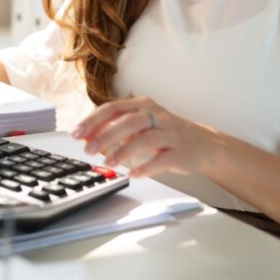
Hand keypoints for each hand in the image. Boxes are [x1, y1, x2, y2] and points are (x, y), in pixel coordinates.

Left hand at [71, 96, 218, 177]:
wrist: (202, 143)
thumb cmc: (164, 133)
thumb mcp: (139, 125)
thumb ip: (115, 129)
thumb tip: (87, 138)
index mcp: (142, 105)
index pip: (113, 108)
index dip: (93, 120)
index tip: (77, 133)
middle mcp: (157, 115)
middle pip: (129, 120)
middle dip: (106, 135)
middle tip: (88, 149)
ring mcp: (170, 133)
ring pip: (146, 138)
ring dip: (124, 151)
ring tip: (108, 162)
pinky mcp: (181, 151)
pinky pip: (162, 158)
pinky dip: (146, 166)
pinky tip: (133, 173)